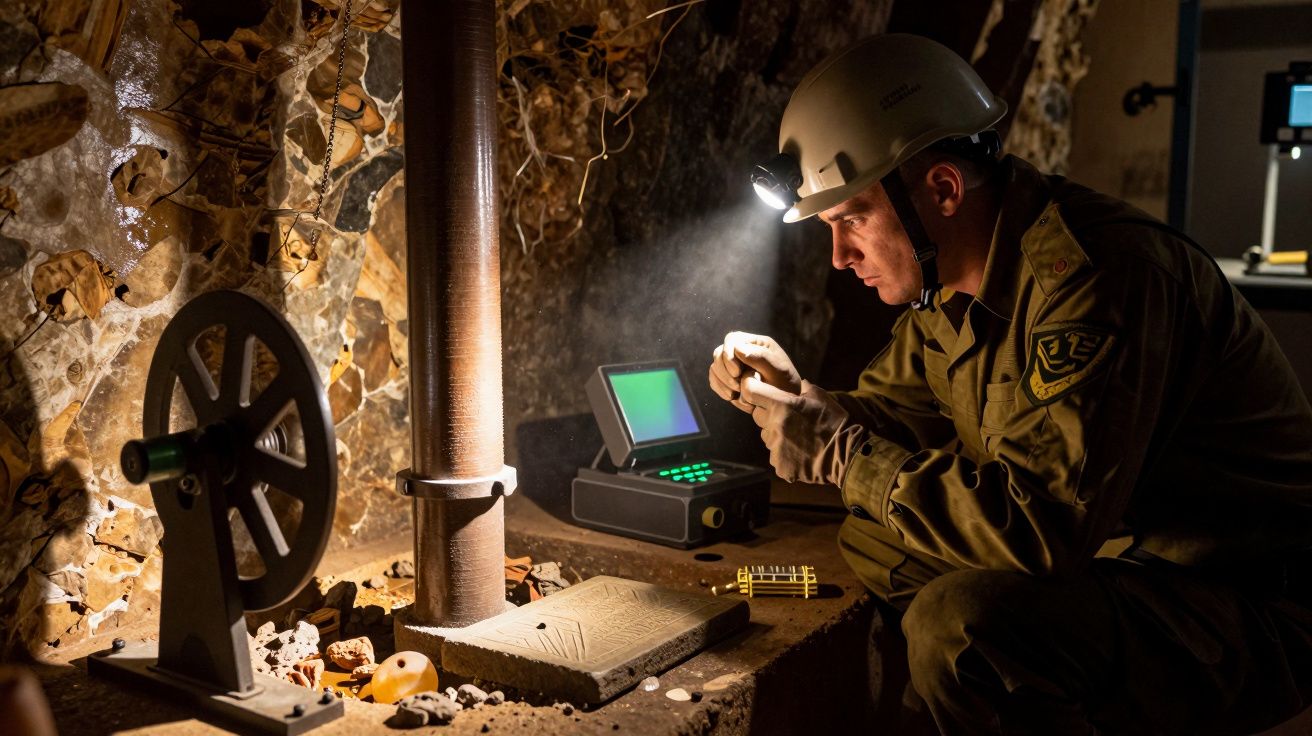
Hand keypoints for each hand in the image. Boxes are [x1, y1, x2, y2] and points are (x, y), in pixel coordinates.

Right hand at [709, 332, 801, 413]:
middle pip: (719, 353)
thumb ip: (761, 357)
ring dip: (722, 381)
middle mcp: (743, 350)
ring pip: (715, 366)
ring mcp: (733, 363)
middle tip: (737, 386)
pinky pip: (714, 379)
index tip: (737, 373)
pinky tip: (732, 397)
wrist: (785, 403)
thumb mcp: (779, 371)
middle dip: (724, 371)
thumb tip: (737, 348)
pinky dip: (719, 388)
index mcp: (756, 342)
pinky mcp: (728, 377)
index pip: (732, 340)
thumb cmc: (786, 385)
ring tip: (736, 394)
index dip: (729, 356)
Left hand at [741, 377, 858, 486]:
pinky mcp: (779, 465)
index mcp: (781, 406)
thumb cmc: (835, 422)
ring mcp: (775, 448)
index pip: (751, 392)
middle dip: (768, 414)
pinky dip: (784, 454)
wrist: (847, 454)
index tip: (757, 391)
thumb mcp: (821, 397)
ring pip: (767, 436)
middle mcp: (774, 426)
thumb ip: (804, 388)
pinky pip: (775, 455)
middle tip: (788, 418)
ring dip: (777, 435)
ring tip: (798, 437)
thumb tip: (799, 383)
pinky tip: (800, 452)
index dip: (753, 390)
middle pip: (757, 416)